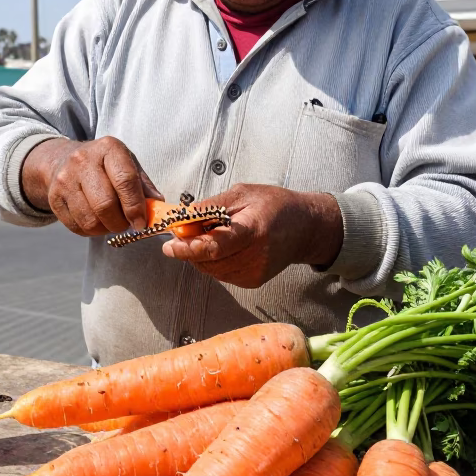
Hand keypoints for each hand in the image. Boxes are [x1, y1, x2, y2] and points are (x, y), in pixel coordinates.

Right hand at [21, 136, 161, 235]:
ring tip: (111, 222)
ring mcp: (65, 179)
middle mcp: (83, 161)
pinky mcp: (54, 197)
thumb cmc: (104, 166)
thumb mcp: (127, 164)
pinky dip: (91, 231)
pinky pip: (77, 226)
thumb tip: (159, 208)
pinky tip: (96, 221)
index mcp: (109, 148)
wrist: (62, 161)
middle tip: (126, 224)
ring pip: (90, 220)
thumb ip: (144, 186)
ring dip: (106, 229)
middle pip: (105, 204)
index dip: (135, 207)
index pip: (125, 180)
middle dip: (120, 223)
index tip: (141, 223)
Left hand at [161, 183, 343, 287]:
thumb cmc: (276, 206)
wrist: (304, 228)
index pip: (215, 246)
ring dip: (200, 255)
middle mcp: (256, 256)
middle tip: (182, 233)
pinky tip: (222, 247)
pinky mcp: (252, 281)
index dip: (189, 247)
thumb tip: (183, 217)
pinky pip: (220, 274)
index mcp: (254, 230)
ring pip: (211, 270)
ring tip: (209, 235)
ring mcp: (254, 272)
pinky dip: (213, 261)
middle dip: (189, 249)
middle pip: (209, 261)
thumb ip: (210, 207)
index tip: (171, 244)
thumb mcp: (242, 194)